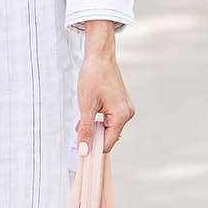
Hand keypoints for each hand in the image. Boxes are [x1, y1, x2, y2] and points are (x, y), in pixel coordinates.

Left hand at [76, 22, 133, 154]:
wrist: (100, 57)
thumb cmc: (93, 76)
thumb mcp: (86, 105)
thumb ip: (86, 130)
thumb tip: (84, 150)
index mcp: (121, 115)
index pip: (107, 143)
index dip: (93, 147)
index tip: (80, 148)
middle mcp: (128, 113)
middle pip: (109, 137)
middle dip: (93, 135)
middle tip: (79, 127)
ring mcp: (126, 109)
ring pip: (109, 128)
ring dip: (95, 127)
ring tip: (85, 115)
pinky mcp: (122, 105)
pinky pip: (110, 120)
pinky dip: (99, 120)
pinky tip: (91, 111)